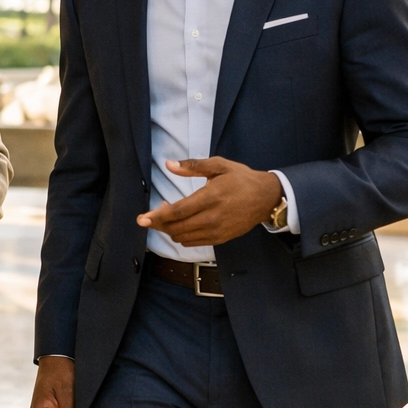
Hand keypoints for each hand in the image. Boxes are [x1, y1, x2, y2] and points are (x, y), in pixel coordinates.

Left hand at [137, 157, 281, 246]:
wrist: (266, 198)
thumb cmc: (241, 178)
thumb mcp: (219, 165)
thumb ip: (192, 166)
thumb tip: (169, 165)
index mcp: (210, 197)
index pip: (178, 212)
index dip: (157, 216)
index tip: (142, 219)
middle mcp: (212, 217)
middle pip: (177, 227)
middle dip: (159, 224)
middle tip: (151, 216)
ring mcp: (217, 231)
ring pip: (183, 237)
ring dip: (169, 230)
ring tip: (166, 217)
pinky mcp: (220, 239)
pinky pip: (193, 242)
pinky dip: (182, 236)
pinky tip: (181, 224)